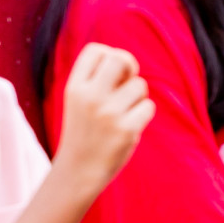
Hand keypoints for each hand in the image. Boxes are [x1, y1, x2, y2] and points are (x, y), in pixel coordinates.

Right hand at [51, 44, 154, 195]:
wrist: (77, 172)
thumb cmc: (85, 130)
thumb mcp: (80, 101)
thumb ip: (99, 80)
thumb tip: (129, 63)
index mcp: (74, 88)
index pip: (96, 50)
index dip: (110, 56)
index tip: (112, 74)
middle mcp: (89, 97)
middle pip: (121, 58)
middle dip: (130, 68)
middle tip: (126, 84)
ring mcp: (108, 113)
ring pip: (139, 85)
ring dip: (138, 96)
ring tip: (124, 112)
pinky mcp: (126, 129)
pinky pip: (148, 106)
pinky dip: (143, 114)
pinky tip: (129, 126)